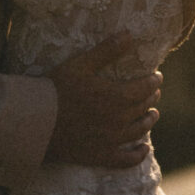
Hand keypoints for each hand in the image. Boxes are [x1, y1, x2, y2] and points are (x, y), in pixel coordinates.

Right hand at [45, 34, 162, 168]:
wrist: (38, 122)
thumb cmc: (58, 89)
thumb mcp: (81, 64)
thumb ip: (107, 50)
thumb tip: (129, 34)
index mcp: (117, 96)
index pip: (145, 88)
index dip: (154, 81)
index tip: (157, 77)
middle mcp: (119, 119)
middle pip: (143, 107)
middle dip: (151, 98)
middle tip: (154, 92)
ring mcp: (112, 140)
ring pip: (139, 130)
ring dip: (149, 121)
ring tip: (152, 114)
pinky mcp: (101, 156)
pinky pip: (127, 160)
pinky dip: (138, 155)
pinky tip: (144, 149)